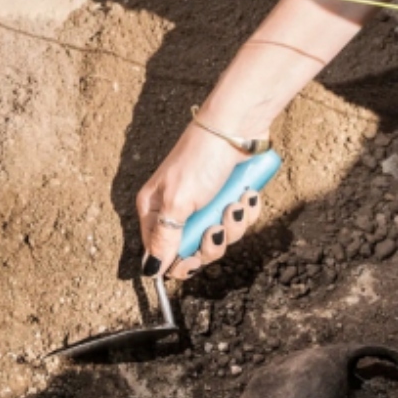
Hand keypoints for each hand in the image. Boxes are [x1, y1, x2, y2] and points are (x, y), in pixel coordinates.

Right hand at [135, 123, 263, 280]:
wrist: (237, 127)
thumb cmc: (201, 158)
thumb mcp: (177, 202)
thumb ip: (165, 238)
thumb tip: (150, 270)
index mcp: (155, 211)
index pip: (161, 254)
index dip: (181, 262)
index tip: (195, 257)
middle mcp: (177, 210)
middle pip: (194, 250)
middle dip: (213, 243)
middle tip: (218, 226)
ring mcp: (205, 204)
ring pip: (221, 237)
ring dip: (233, 224)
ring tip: (235, 203)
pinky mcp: (228, 197)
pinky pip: (239, 221)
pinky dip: (246, 211)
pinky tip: (246, 195)